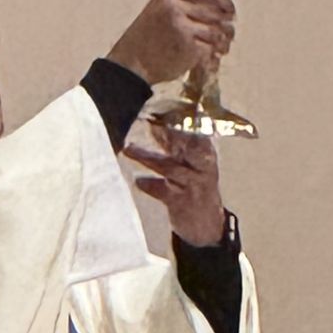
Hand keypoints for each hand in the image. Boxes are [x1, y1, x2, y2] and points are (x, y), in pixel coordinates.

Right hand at [107, 0, 234, 86]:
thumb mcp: (155, 12)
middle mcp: (176, 9)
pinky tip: (213, 59)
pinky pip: (211, 48)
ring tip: (223, 47)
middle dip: (227, 23)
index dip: (223, 2)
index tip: (230, 11)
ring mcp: (183, 28)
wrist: (130, 64)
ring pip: (217, 31)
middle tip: (230, 32)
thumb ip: (179, 6)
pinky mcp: (189, 47)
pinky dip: (215, 55)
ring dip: (224, 40)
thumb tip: (210, 8)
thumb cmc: (142, 41)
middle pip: (215, 12)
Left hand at [122, 129, 226, 247]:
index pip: (195, 131)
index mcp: (205, 153)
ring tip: (127, 148)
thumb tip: (153, 122)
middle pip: (187, 147)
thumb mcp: (187, 164)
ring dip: (148, 157)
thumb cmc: (193, 187)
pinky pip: (164, 193)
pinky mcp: (182, 203)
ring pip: (171, 168)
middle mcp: (202, 167)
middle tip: (149, 121)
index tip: (161, 107)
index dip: (180, 119)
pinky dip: (151, 186)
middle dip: (169, 133)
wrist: (205, 225)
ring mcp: (193, 186)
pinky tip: (138, 181)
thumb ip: (172, 145)